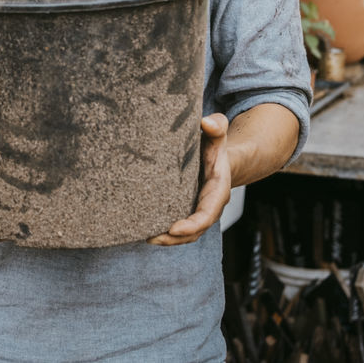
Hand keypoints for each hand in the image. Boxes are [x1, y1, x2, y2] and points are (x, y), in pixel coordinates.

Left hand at [149, 113, 230, 246]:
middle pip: (195, 230)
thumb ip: (216, 126)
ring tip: (145, 237)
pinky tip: (145, 230)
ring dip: (167, 240)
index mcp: (217, 190)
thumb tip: (205, 122)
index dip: (192, 224)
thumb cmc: (214, 145)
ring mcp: (198, 211)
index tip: (173, 229)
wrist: (216, 156)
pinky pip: (178, 228)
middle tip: (151, 237)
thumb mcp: (217, 133)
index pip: (207, 214)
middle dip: (175, 238)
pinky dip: (165, 233)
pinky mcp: (186, 210)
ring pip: (186, 234)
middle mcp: (209, 205)